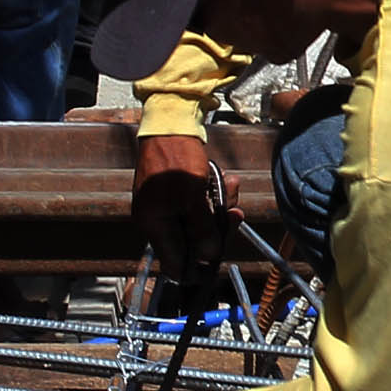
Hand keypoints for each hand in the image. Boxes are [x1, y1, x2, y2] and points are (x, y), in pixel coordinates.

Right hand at [133, 131, 224, 286]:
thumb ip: (202, 230)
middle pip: (192, 243)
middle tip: (235, 212)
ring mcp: (165, 207)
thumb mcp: (194, 198)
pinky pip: (197, 205)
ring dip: (219, 209)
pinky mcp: (174, 194)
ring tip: (231, 186)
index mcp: (154, 227)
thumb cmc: (177, 159)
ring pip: (198, 222)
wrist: (170, 124)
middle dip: (217, 228)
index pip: (174, 265)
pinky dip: (212, 197)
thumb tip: (210, 256)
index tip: (218, 257)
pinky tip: (226, 182)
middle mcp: (157, 221)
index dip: (197, 267)